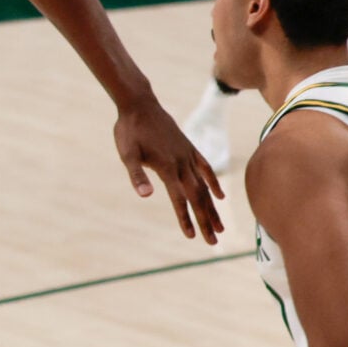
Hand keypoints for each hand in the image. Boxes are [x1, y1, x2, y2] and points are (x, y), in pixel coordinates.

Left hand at [114, 93, 222, 241]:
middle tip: (213, 242)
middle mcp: (182, 164)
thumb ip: (137, 175)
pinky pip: (205, 169)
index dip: (186, 219)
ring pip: (204, 187)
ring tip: (221, 227)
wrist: (139, 104)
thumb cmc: (129, 130)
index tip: (193, 237)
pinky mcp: (189, 148)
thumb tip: (145, 196)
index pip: (179, 200)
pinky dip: (213, 183)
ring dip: (212, 208)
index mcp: (167, 169)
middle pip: (197, 198)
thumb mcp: (127, 154)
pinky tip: (219, 196)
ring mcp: (188, 156)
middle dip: (206, 221)